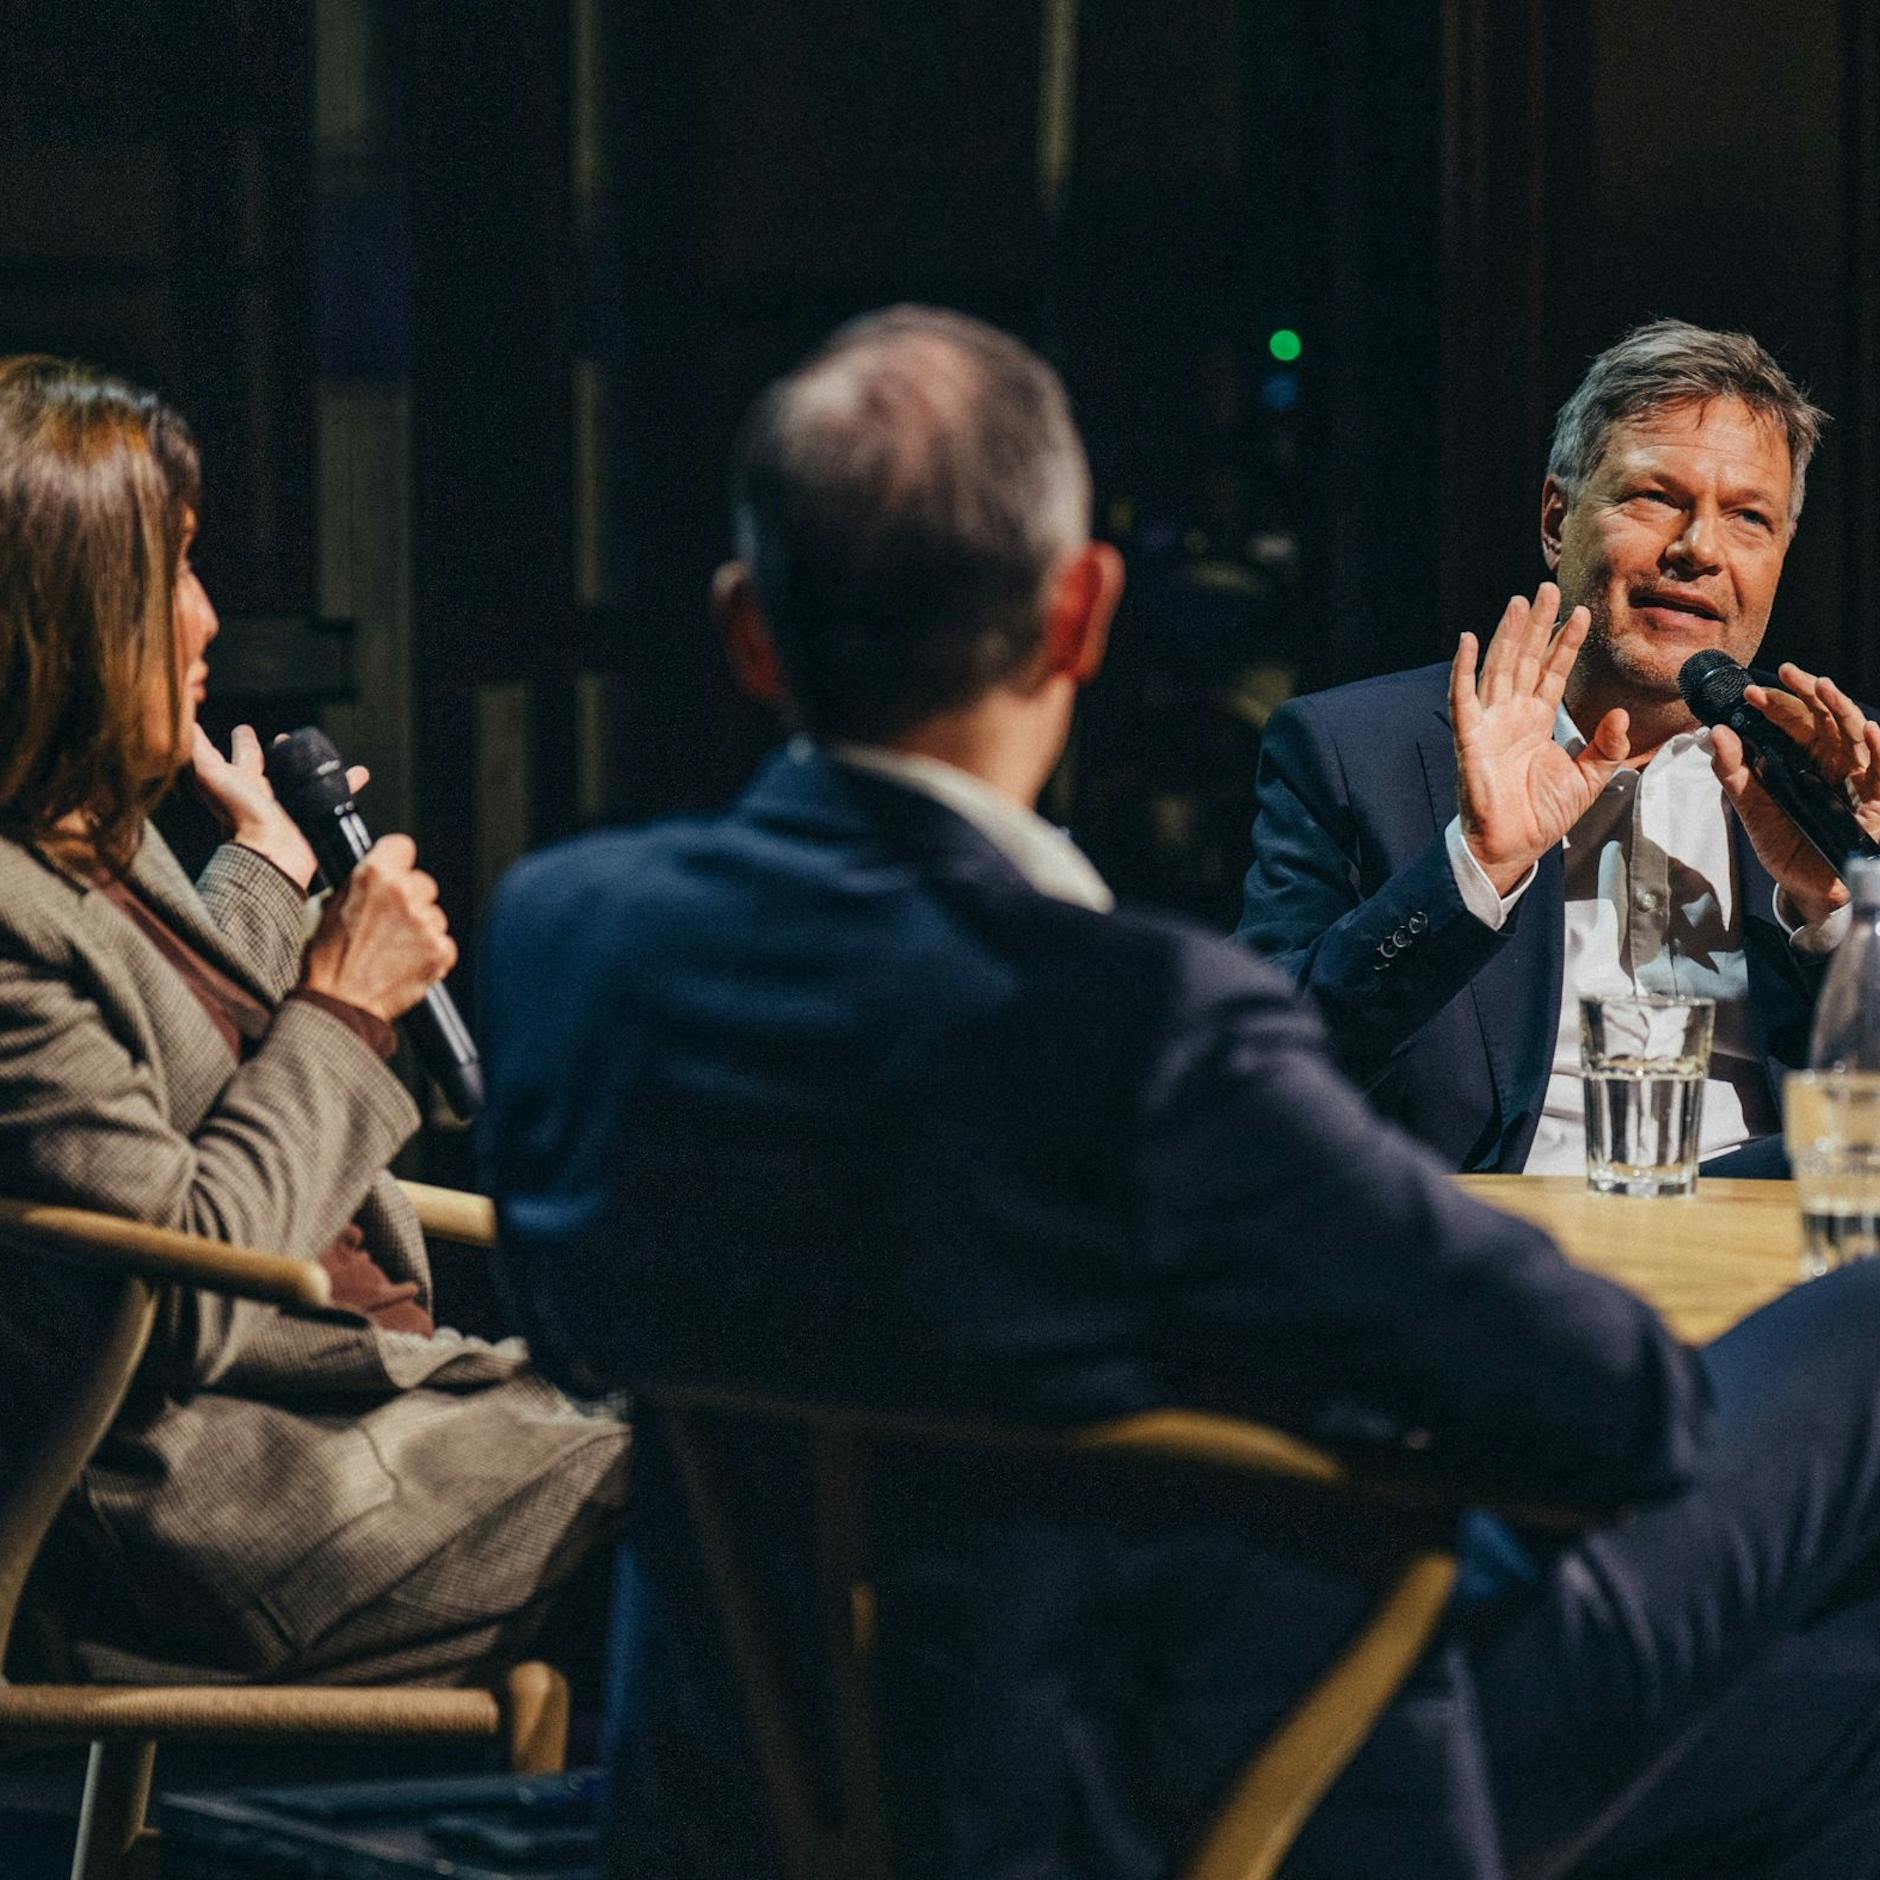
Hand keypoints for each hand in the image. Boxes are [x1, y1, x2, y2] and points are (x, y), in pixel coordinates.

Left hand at [190, 725, 368, 891]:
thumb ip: (197, 749)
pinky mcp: (313, 815)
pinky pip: (334, 795)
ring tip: (326, 753)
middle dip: (278, 752)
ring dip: (315, 765)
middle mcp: (265, 793)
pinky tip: (360, 773)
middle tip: (286, 738)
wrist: (271, 853)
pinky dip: (347, 784)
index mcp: (240, 782)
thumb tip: (185, 721)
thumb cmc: (237, 815)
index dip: (240, 741)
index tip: (243, 728)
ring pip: (304, 778)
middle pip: (272, 767)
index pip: (240, 755)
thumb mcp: (208, 775)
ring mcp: (290, 805)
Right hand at [299, 835, 455, 1022]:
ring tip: (392, 949)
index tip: (395, 870)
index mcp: (372, 875)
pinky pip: (444, 943)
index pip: (402, 846)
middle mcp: (403, 893)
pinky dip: (431, 953)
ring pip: (434, 914)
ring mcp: (424, 922)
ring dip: (421, 928)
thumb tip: (372, 877)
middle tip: (388, 923)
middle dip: (410, 899)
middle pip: (423, 882)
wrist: (338, 1002)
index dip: (397, 860)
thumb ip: (357, 885)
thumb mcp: (326, 906)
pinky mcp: (440, 950)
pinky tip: (406, 963)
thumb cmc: (325, 958)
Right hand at [1450, 584, 1630, 892]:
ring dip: (1508, 634)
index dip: (1566, 644)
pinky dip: (1464, 669)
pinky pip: (1463, 697)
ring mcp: (1489, 723)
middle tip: (1547, 588)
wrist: (1514, 846)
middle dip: (1537, 624)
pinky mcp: (1469, 738)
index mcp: (1536, 722)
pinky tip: (1470, 640)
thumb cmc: (1542, 816)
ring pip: (1500, 668)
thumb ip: (1606, 747)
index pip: (1552, 673)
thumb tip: (1621, 715)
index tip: (1583, 613)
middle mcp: (1512, 715)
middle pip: (1525, 659)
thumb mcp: (1589, 779)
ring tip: (1521, 601)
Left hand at [1709, 661, 1879, 925]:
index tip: (1751, 692)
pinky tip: (1870, 729)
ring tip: (1823, 686)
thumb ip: (1734, 773)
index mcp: (1804, 762)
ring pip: (1854, 739)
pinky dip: (1878, 751)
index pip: (1795, 724)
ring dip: (1842, 710)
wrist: (1810, 887)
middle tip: (1789, 672)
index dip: (1778, 705)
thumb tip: (1716, 731)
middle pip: (1827, 722)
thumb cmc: (1784, 845)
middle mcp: (1833, 766)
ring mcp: (1858, 781)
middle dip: (1811, 695)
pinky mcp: (1878, 803)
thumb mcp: (1753, 809)